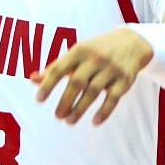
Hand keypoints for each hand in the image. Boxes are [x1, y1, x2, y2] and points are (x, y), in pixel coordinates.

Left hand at [32, 28, 152, 124]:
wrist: (132, 42)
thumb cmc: (96, 50)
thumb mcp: (76, 54)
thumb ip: (56, 67)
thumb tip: (33, 79)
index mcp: (79, 51)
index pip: (59, 69)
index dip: (48, 85)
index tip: (39, 100)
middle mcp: (95, 59)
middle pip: (76, 82)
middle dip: (65, 101)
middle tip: (57, 116)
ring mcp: (111, 69)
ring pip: (93, 91)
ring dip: (80, 108)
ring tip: (69, 121)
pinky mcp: (125, 80)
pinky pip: (113, 98)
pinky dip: (104, 111)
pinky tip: (95, 122)